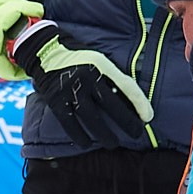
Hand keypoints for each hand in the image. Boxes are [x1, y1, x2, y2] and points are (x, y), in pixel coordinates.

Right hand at [12, 20, 154, 149]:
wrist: (44, 49)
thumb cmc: (76, 57)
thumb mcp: (97, 60)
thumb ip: (110, 77)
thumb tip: (128, 101)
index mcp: (102, 65)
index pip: (126, 86)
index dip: (139, 103)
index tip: (148, 117)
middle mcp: (88, 77)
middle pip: (112, 105)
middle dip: (127, 122)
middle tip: (136, 134)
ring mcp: (71, 89)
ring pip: (91, 117)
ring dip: (104, 134)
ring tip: (113, 144)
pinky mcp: (56, 99)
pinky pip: (70, 122)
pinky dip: (79, 135)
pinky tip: (86, 143)